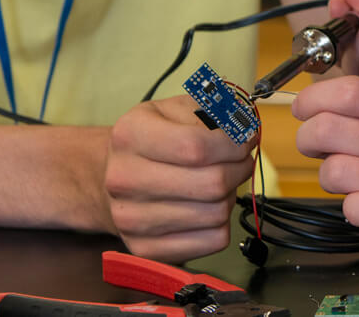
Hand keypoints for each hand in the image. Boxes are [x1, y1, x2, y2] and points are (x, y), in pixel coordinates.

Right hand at [103, 95, 254, 261]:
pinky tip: (208, 206)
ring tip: (220, 182)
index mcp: (130, 135)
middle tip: (241, 161)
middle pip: (211, 184)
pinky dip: (222, 224)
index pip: (197, 147)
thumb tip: (247, 126)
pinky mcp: (145, 249)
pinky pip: (212, 242)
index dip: (234, 144)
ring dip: (230, 196)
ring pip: (216, 214)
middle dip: (239, 169)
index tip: (246, 139)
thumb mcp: (176, 109)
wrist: (111, 178)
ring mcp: (131, 219)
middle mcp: (123, 179)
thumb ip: (215, 110)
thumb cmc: (154, 140)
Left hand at [293, 75, 358, 260]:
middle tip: (314, 145)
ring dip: (329, 175)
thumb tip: (322, 104)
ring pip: (334, 170)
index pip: (349, 91)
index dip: (313, 97)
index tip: (303, 108)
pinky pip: (355, 209)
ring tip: (345, 177)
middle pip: (329, 129)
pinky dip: (351, 208)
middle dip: (307, 137)